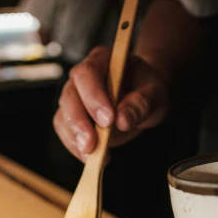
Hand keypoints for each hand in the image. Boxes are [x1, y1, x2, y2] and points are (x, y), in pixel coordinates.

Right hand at [53, 46, 169, 160]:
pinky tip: (91, 158)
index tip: (108, 121)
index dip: (93, 97)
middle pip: (69, 95)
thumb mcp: (155, 93)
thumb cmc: (147, 90)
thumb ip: (142, 103)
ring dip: (74, 138)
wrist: (142, 98)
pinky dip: (75, 147)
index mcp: (102, 60)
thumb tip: (122, 119)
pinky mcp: (71, 118)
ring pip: (62, 115)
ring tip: (91, 156)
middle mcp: (81, 77)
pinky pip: (64, 132)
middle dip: (79, 122)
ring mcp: (73, 97)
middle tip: (92, 144)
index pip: (87, 74)